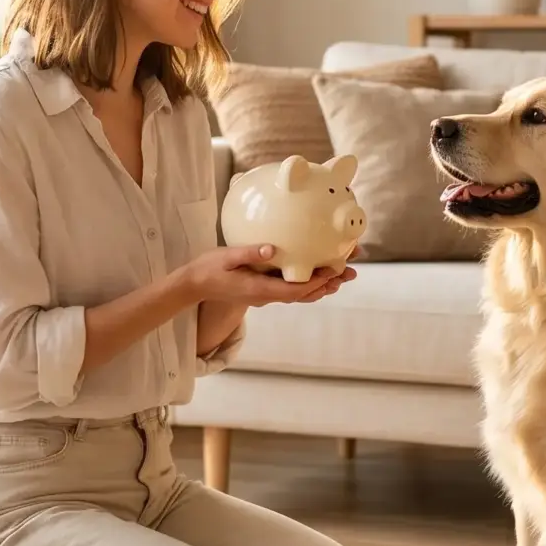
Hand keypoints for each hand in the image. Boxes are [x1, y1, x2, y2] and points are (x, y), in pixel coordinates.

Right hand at [180, 245, 356, 307]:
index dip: (317, 282)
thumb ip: (249, 253)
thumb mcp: (225, 257)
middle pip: (304, 295)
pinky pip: (292, 290)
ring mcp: (266, 295)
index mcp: (259, 289)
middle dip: (329, 284)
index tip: (334, 271)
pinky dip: (310, 284)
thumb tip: (271, 249)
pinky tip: (319, 274)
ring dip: (323, 285)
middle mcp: (266, 296)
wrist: (195, 285)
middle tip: (351, 272)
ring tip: (344, 275)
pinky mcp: (265, 290)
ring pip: (301, 294)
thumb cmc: (208, 269)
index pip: (295, 290)